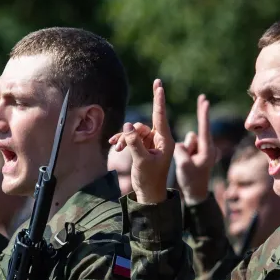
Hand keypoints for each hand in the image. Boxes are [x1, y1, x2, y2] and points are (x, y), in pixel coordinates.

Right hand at [110, 79, 173, 204]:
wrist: (148, 194)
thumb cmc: (149, 180)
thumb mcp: (141, 161)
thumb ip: (134, 142)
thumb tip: (128, 125)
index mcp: (165, 141)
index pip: (161, 115)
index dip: (159, 99)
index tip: (159, 85)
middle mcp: (160, 140)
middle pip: (143, 126)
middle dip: (130, 132)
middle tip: (119, 144)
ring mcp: (151, 143)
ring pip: (135, 132)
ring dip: (124, 138)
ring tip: (116, 148)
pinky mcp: (144, 148)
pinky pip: (132, 138)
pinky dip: (123, 141)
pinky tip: (114, 145)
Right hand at [173, 94, 216, 203]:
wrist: (196, 194)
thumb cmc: (191, 181)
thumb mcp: (184, 165)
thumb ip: (183, 150)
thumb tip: (184, 141)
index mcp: (207, 151)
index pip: (204, 129)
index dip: (204, 114)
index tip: (205, 101)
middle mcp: (208, 148)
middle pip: (200, 130)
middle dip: (199, 120)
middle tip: (203, 97)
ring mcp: (204, 150)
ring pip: (191, 140)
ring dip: (187, 148)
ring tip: (189, 164)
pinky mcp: (199, 152)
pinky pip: (189, 145)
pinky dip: (186, 150)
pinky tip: (189, 163)